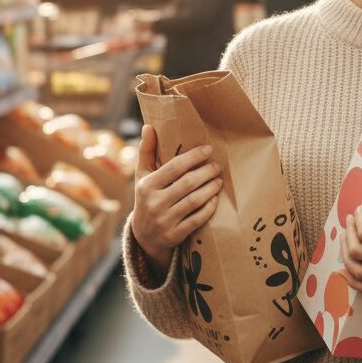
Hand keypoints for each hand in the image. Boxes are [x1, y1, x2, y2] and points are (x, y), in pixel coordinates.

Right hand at [131, 125, 223, 276]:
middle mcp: (154, 203)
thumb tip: (149, 126)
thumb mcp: (142, 176)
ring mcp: (165, 221)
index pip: (174, 168)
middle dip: (206, 172)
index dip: (194, 157)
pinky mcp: (175, 235)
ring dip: (211, 189)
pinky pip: (197, 219)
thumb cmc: (147, 197)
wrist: (144, 236)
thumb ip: (146, 151)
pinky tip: (215, 198)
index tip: (208, 149)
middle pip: (188, 184)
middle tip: (217, 166)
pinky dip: (209, 208)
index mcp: (147, 186)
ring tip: (219, 180)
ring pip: (194, 201)